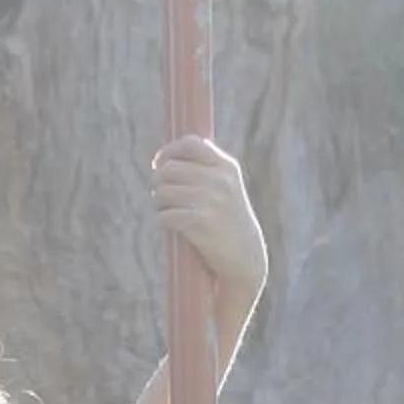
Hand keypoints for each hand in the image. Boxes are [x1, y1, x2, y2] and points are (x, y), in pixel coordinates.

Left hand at [151, 137, 267, 308]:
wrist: (246, 260)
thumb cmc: (230, 224)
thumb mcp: (227, 190)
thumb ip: (206, 171)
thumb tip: (166, 160)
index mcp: (226, 167)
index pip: (191, 144)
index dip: (169, 151)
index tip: (159, 163)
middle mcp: (220, 180)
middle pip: (170, 169)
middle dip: (158, 182)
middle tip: (161, 196)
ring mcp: (211, 201)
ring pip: (163, 192)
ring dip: (157, 202)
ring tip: (163, 211)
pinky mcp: (200, 223)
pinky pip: (165, 215)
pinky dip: (160, 220)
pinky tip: (164, 225)